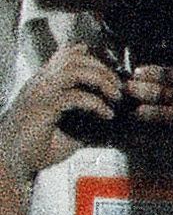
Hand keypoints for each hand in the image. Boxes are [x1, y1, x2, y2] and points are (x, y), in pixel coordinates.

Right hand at [0, 39, 119, 182]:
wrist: (9, 161)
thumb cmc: (35, 147)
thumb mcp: (68, 128)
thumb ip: (87, 119)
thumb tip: (113, 118)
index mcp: (45, 83)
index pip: (69, 53)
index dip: (95, 57)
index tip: (115, 72)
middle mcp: (40, 83)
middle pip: (74, 55)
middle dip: (103, 68)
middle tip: (118, 87)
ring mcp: (40, 93)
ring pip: (73, 68)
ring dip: (101, 79)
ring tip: (114, 96)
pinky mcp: (42, 108)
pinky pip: (74, 96)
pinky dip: (96, 103)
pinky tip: (105, 114)